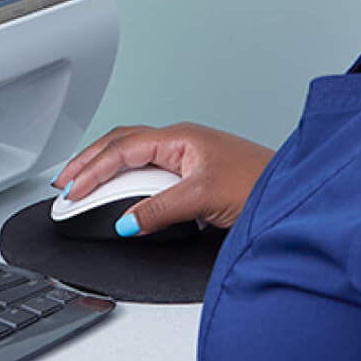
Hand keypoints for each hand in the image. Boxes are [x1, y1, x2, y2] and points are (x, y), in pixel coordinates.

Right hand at [52, 122, 274, 233]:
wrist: (296, 193)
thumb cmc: (261, 184)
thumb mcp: (203, 198)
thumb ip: (160, 210)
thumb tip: (125, 221)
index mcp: (179, 139)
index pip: (122, 149)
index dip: (92, 170)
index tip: (71, 192)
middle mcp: (181, 143)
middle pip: (121, 144)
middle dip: (88, 161)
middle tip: (64, 183)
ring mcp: (188, 156)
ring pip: (134, 153)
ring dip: (105, 167)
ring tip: (82, 184)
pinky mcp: (196, 173)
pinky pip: (149, 168)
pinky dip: (125, 177)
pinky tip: (120, 190)